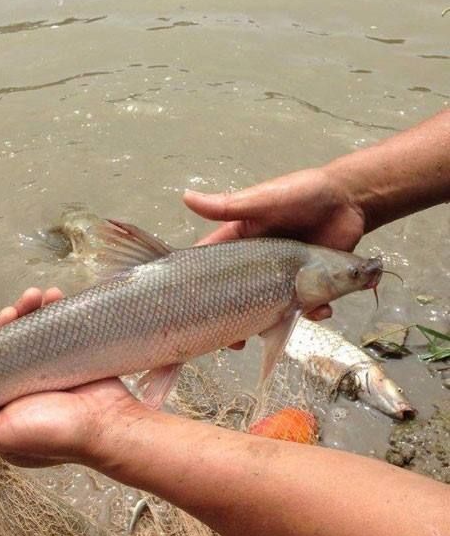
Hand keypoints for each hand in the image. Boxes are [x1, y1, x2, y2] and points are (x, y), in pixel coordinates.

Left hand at [0, 288, 138, 467]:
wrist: (110, 424)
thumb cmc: (58, 434)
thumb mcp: (5, 435)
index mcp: (0, 407)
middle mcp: (20, 389)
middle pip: (3, 348)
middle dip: (5, 325)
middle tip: (11, 311)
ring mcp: (46, 372)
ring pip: (29, 334)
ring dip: (29, 311)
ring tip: (37, 295)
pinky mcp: (69, 358)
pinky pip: (57, 329)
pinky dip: (55, 311)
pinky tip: (55, 296)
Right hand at [184, 167, 366, 319]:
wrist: (349, 199)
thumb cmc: (301, 193)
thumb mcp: (262, 200)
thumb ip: (228, 205)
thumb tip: (185, 197)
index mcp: (241, 243)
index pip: (213, 269)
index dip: (201, 291)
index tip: (193, 313)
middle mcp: (260, 264)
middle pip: (240, 298)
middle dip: (236, 320)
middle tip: (234, 341)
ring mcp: (285, 277)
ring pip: (272, 308)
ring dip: (271, 325)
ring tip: (273, 333)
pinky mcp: (311, 284)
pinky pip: (306, 306)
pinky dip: (312, 313)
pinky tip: (320, 311)